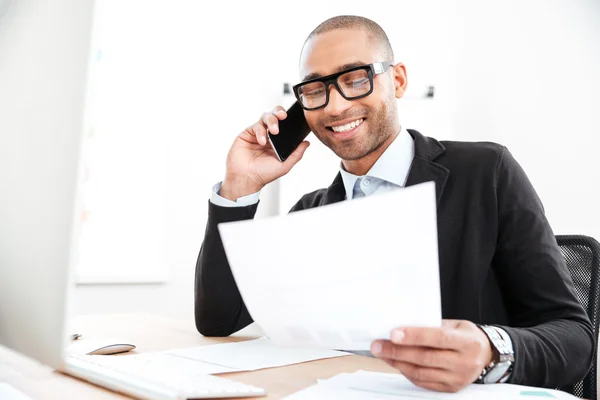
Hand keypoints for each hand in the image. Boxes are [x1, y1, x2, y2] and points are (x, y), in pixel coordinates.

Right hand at [220, 106, 309, 200]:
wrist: (247, 178)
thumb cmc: (264, 174)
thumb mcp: (285, 165)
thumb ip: (297, 154)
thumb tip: (307, 142)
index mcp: (279, 141)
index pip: (285, 124)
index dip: (290, 119)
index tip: (295, 117)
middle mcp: (268, 135)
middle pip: (275, 115)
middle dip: (279, 112)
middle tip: (283, 116)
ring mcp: (258, 133)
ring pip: (265, 117)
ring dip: (271, 121)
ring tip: (273, 131)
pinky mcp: (247, 133)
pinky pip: (255, 126)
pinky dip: (260, 132)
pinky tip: (262, 141)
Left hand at [370, 320, 493, 392]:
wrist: (486, 355)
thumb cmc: (467, 336)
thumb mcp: (456, 324)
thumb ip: (433, 326)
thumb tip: (402, 327)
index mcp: (467, 342)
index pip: (437, 338)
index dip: (414, 336)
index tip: (393, 333)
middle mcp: (464, 362)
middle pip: (425, 358)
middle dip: (397, 351)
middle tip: (378, 345)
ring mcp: (457, 378)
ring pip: (421, 372)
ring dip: (397, 363)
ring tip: (382, 353)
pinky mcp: (451, 388)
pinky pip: (423, 382)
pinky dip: (406, 372)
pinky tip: (396, 363)